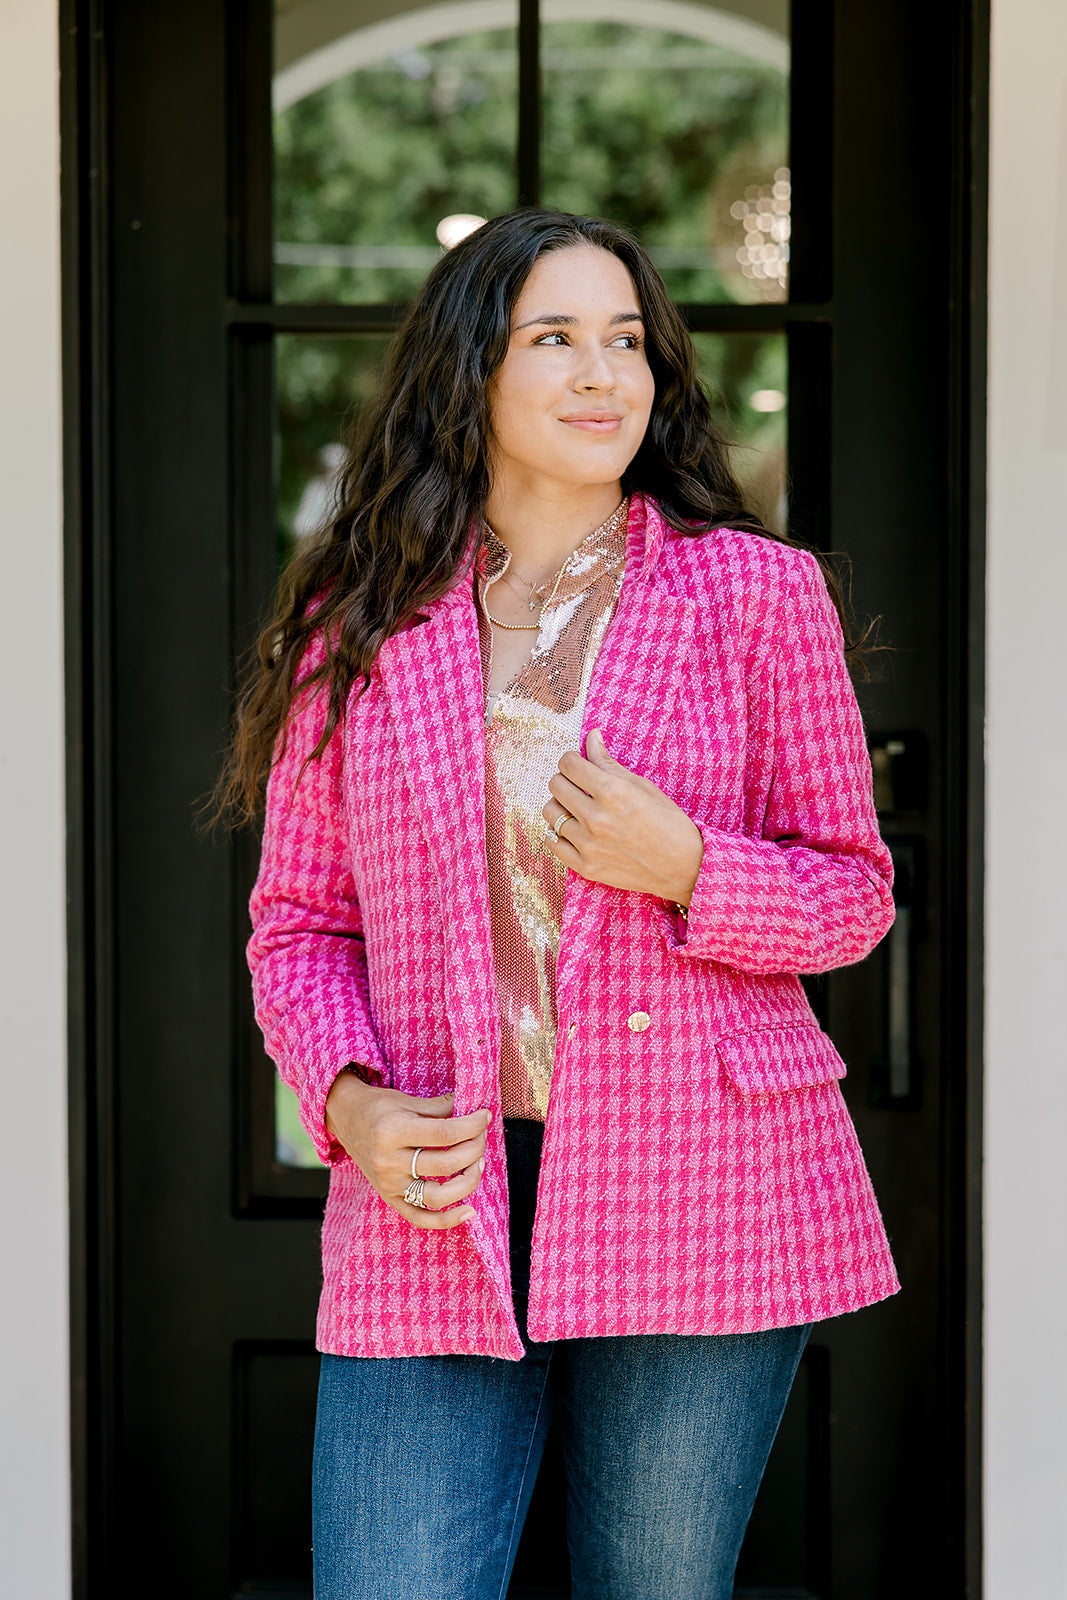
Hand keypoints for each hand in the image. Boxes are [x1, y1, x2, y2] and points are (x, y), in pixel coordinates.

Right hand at [325, 1075, 489, 1230]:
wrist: (346, 1119)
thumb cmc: (379, 1108)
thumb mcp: (407, 1100)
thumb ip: (441, 1108)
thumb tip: (474, 1112)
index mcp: (393, 1131)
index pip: (445, 1133)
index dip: (472, 1126)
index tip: (484, 1116)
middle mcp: (388, 1161)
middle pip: (445, 1164)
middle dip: (474, 1150)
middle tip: (481, 1137)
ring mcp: (389, 1184)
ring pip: (437, 1196)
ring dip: (468, 1182)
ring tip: (477, 1165)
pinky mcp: (390, 1198)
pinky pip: (420, 1218)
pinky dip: (447, 1220)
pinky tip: (468, 1211)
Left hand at [542, 729, 703, 905]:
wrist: (684, 865)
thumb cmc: (668, 822)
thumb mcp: (641, 786)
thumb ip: (609, 762)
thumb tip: (591, 736)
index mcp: (612, 792)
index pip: (568, 764)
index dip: (572, 760)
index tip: (579, 765)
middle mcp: (596, 818)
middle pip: (556, 785)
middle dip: (565, 779)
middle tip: (579, 785)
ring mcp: (588, 845)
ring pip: (550, 812)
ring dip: (560, 805)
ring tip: (577, 808)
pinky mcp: (585, 867)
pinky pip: (552, 842)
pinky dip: (558, 833)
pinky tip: (574, 829)